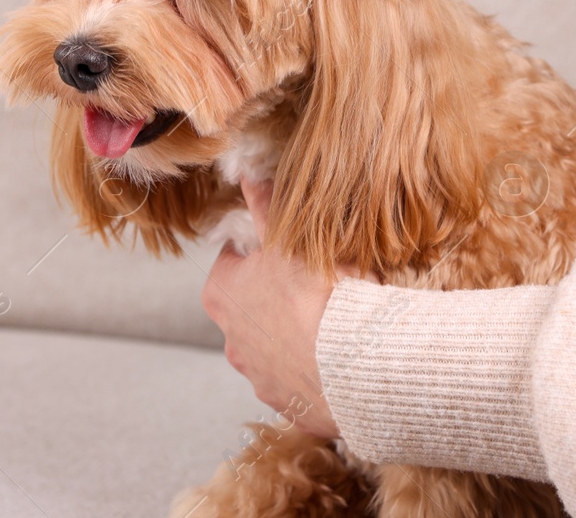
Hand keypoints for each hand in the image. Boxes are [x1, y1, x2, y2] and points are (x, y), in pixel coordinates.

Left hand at [202, 179, 344, 438]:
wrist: (353, 363)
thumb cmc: (318, 293)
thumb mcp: (291, 237)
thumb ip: (265, 204)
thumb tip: (246, 172)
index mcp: (221, 293)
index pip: (234, 258)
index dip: (264, 247)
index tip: (290, 246)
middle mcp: (230, 338)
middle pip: (252, 304)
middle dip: (277, 293)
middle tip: (316, 281)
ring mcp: (257, 375)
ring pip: (273, 343)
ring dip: (295, 332)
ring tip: (332, 320)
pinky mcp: (287, 403)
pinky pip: (298, 378)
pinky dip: (314, 366)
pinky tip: (339, 353)